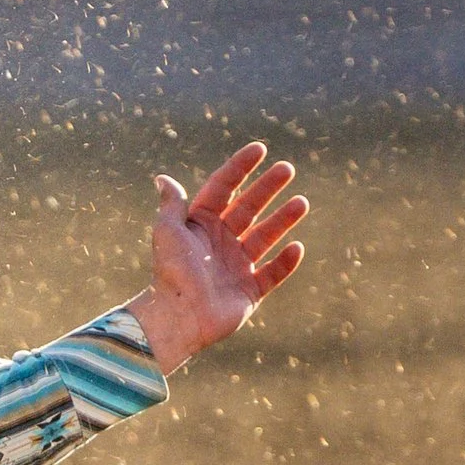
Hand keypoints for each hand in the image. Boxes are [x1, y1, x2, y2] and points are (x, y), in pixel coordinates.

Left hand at [125, 142, 307, 373]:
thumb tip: (163, 178)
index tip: (259, 148)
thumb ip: (172, 205)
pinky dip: (285, 262)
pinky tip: (297, 246)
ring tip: (301, 201)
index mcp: (199, 226)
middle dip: (267, 188)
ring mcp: (236, 267)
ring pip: (265, 237)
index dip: (240, 168)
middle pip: (248, 208)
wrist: (178, 316)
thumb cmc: (170, 271)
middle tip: (287, 169)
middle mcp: (219, 243)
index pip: (223, 189)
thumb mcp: (168, 232)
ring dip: (283, 219)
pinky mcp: (249, 291)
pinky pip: (272, 274)